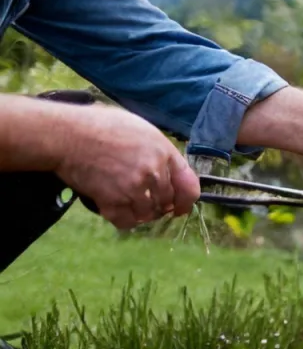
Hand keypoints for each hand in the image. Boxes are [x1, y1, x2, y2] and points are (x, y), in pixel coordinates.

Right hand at [56, 106, 199, 229]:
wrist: (66, 135)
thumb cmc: (99, 125)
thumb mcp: (139, 128)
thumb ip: (158, 149)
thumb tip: (167, 169)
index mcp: (163, 152)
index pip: (189, 185)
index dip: (186, 201)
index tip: (180, 208)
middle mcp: (154, 171)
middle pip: (166, 202)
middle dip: (158, 205)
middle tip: (142, 200)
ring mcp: (134, 188)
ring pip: (148, 214)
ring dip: (140, 212)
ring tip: (126, 202)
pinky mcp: (114, 201)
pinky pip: (127, 222)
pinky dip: (124, 221)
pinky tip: (117, 211)